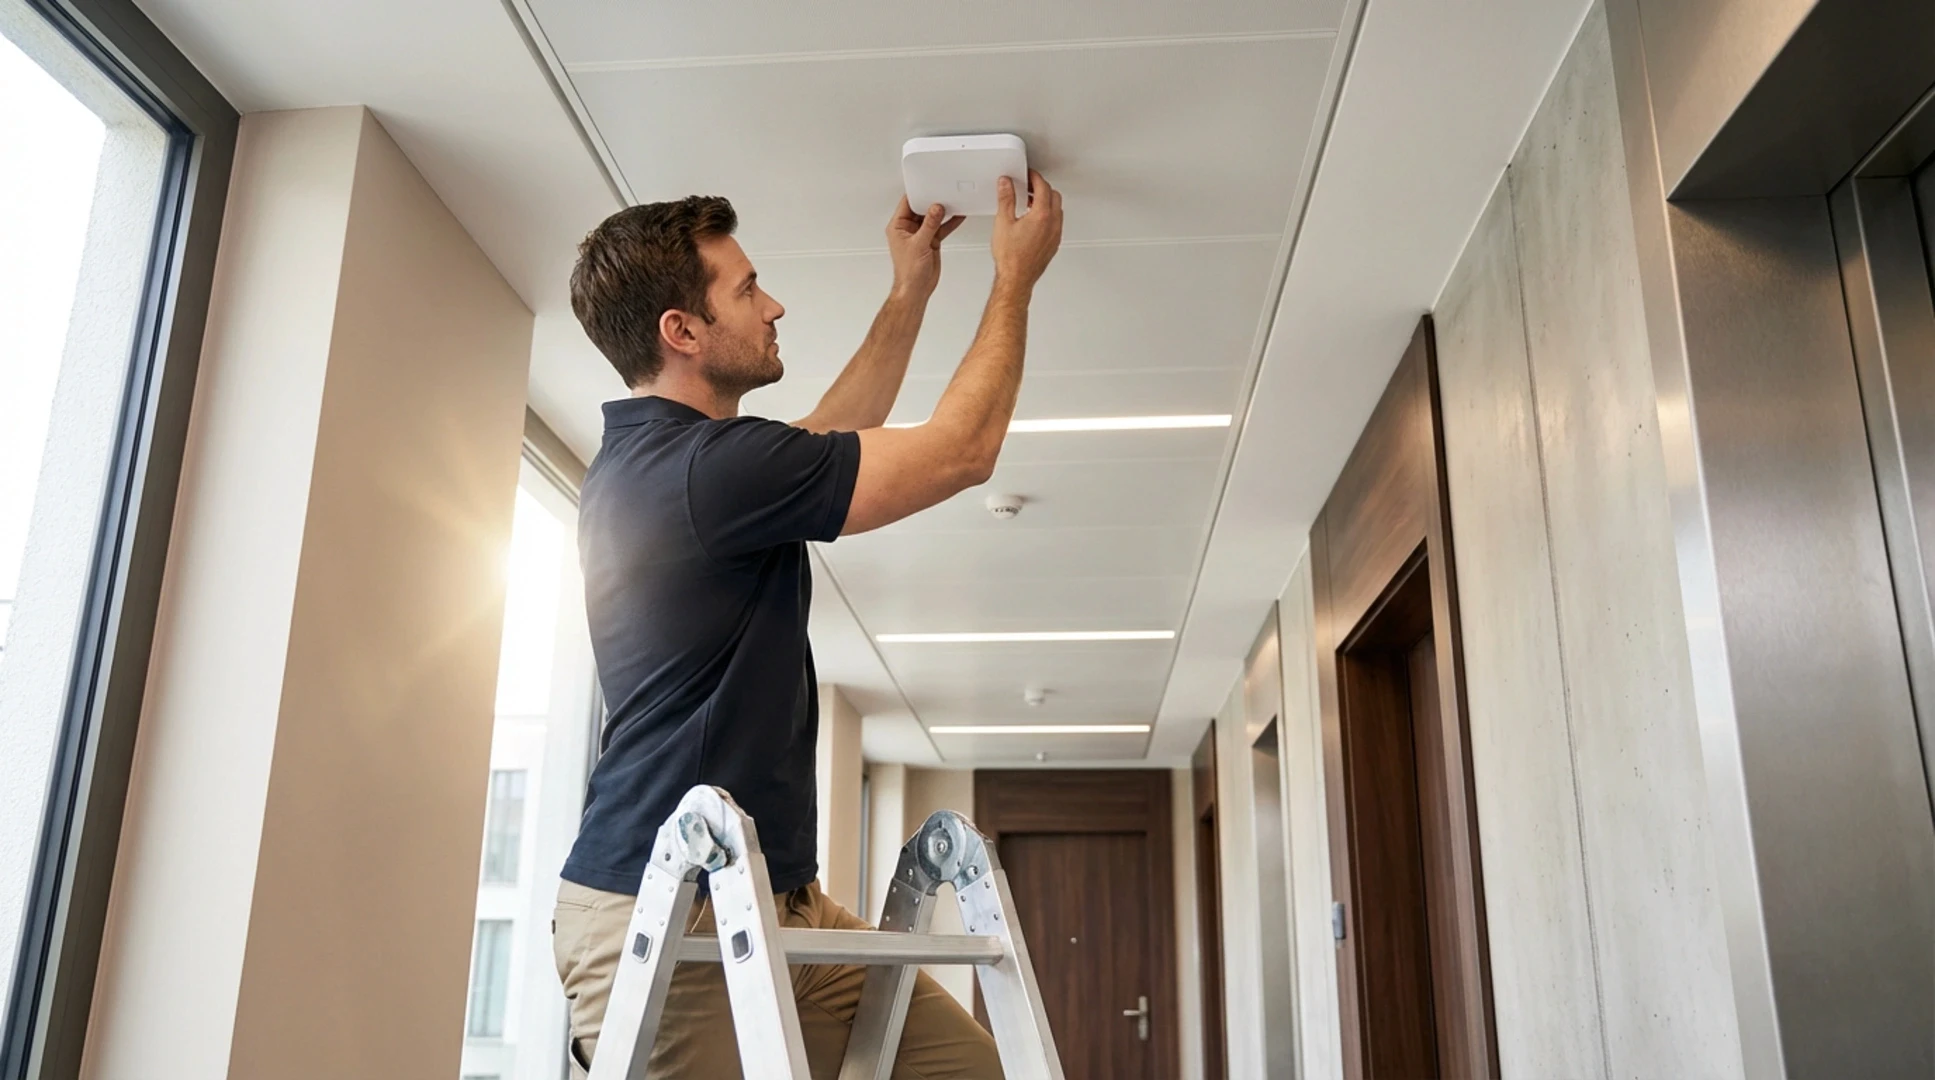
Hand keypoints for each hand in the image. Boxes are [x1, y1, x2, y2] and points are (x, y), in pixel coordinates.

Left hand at [886, 195, 964, 299]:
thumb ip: (929, 225)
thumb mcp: (919, 244)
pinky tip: (958, 216)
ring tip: (953, 202)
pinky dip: (950, 222)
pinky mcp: (931, 240)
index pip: (907, 203)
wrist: (916, 289)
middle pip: (922, 208)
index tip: (929, 187)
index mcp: (898, 226)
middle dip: (932, 201)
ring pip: (933, 217)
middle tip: (944, 194)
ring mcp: (921, 234)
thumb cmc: (908, 272)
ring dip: (943, 211)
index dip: (918, 194)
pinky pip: (941, 227)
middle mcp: (908, 228)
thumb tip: (935, 209)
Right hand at [992, 170, 1062, 291]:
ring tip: (1031, 201)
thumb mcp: (1003, 222)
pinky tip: (1036, 219)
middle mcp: (1052, 224)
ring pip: (1058, 209)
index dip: (1035, 177)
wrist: (1016, 279)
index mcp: (1041, 216)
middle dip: (1042, 187)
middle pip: (1054, 195)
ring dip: (1047, 201)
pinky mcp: (1054, 244)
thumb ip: (1006, 199)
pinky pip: (1057, 223)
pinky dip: (1049, 215)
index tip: (1028, 175)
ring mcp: (1055, 235)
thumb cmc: (1011, 257)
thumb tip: (1006, 183)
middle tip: (1029, 185)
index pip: (1043, 187)